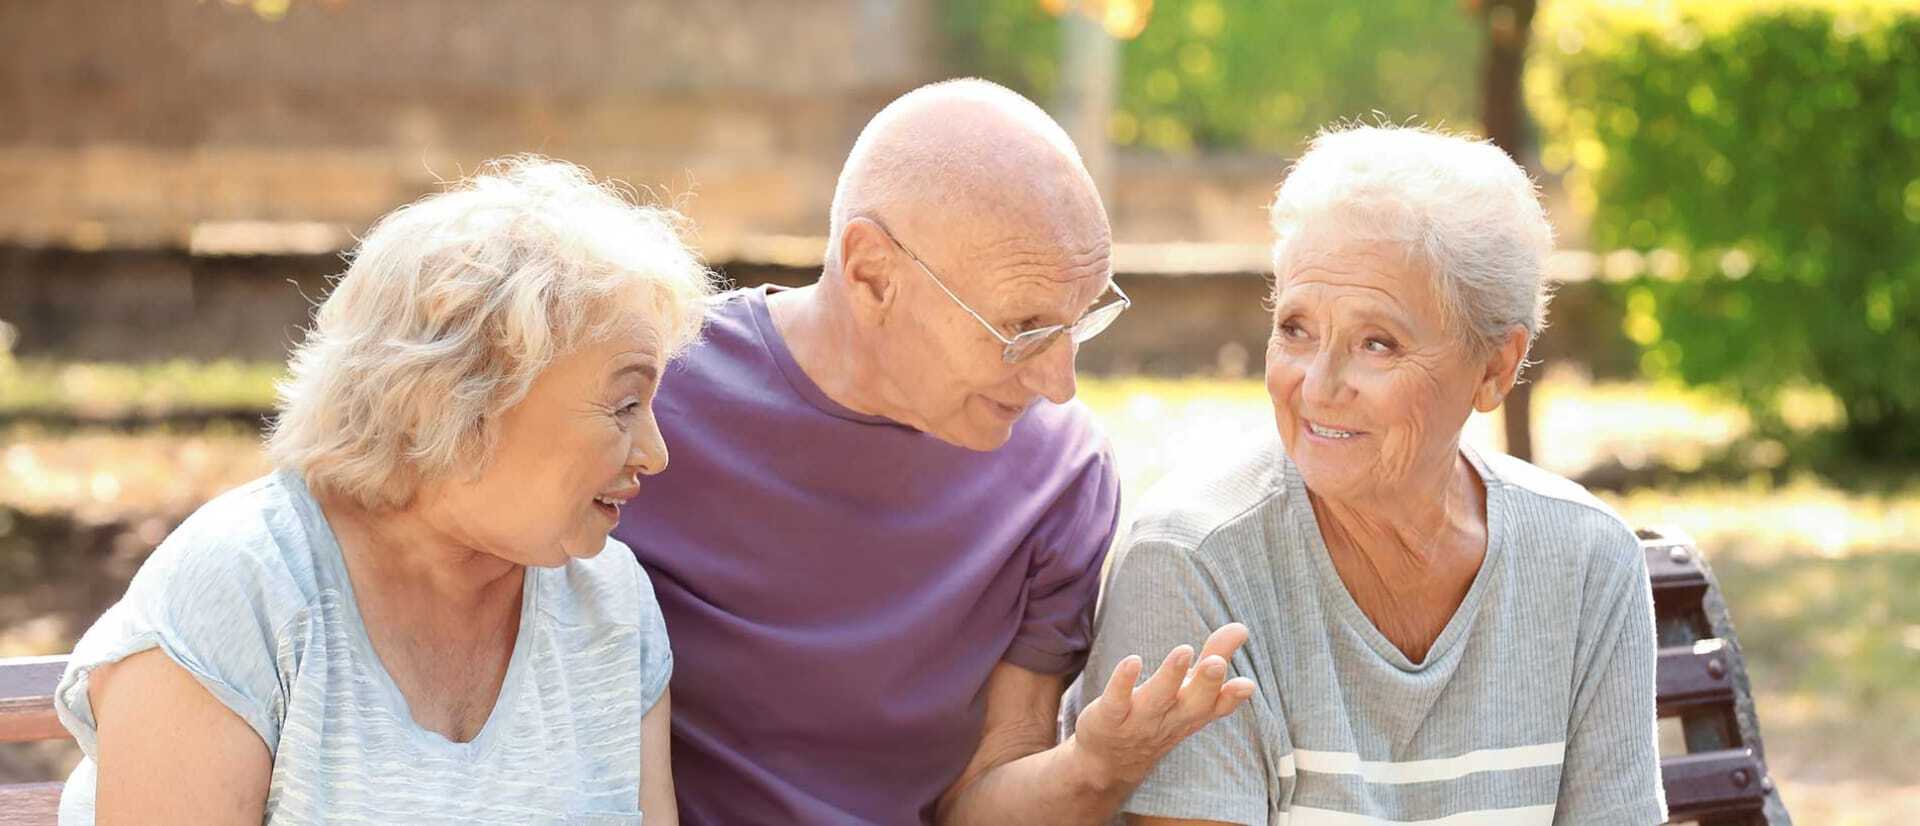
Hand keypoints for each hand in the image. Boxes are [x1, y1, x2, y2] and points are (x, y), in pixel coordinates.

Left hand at [1069, 623, 1257, 786]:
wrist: (1110, 762)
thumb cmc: (1160, 717)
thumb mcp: (1189, 690)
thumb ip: (1215, 656)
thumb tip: (1241, 627)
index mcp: (1193, 711)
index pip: (1218, 706)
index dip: (1232, 697)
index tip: (1246, 685)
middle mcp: (1171, 718)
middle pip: (1193, 704)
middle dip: (1206, 684)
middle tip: (1216, 663)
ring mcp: (1140, 720)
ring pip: (1157, 699)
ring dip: (1170, 677)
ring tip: (1184, 651)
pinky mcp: (1109, 717)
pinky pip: (1116, 700)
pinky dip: (1123, 682)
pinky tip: (1132, 661)